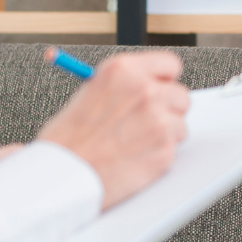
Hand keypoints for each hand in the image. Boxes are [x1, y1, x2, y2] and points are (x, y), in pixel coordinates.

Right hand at [36, 50, 189, 209]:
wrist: (60, 177)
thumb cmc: (66, 141)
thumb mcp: (88, 94)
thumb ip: (122, 86)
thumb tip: (147, 85)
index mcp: (123, 71)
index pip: (169, 64)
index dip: (164, 80)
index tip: (161, 89)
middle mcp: (144, 90)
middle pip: (181, 95)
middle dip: (168, 110)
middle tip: (146, 124)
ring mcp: (158, 119)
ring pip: (180, 124)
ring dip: (165, 135)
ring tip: (134, 144)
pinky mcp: (164, 149)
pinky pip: (174, 149)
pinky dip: (159, 156)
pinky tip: (134, 159)